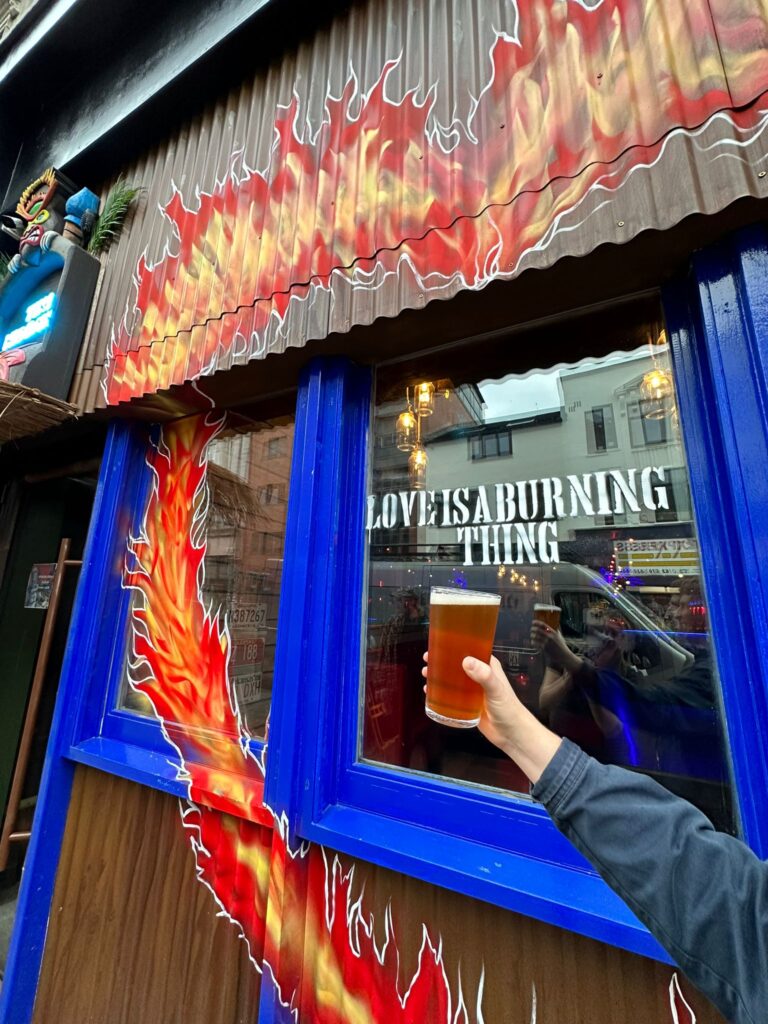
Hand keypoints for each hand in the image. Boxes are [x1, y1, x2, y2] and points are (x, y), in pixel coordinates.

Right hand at [422, 652, 561, 782]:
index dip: (455, 645)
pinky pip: (451, 694)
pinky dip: (440, 691)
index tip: (440, 643)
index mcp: (488, 666)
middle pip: (457, 663)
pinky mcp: (467, 703)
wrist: (511, 734)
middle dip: (442, 660)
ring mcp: (472, 690)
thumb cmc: (509, 709)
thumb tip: (467, 661)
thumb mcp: (496, 689)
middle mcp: (479, 675)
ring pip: (452, 678)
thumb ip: (484, 675)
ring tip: (426, 674)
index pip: (470, 649)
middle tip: (428, 659)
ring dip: (439, 675)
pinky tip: (430, 692)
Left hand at [530, 621, 580, 672]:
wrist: (563, 655)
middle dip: (533, 629)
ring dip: (532, 636)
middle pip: (538, 630)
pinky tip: (532, 642)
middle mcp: (550, 636)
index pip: (543, 625)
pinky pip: (536, 644)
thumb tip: (555, 626)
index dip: (537, 622)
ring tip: (531, 636)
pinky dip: (533, 642)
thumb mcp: (560, 637)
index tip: (533, 622)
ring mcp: (547, 642)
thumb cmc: (562, 646)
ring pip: (535, 637)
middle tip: (531, 629)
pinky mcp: (544, 648)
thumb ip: (556, 631)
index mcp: (553, 632)